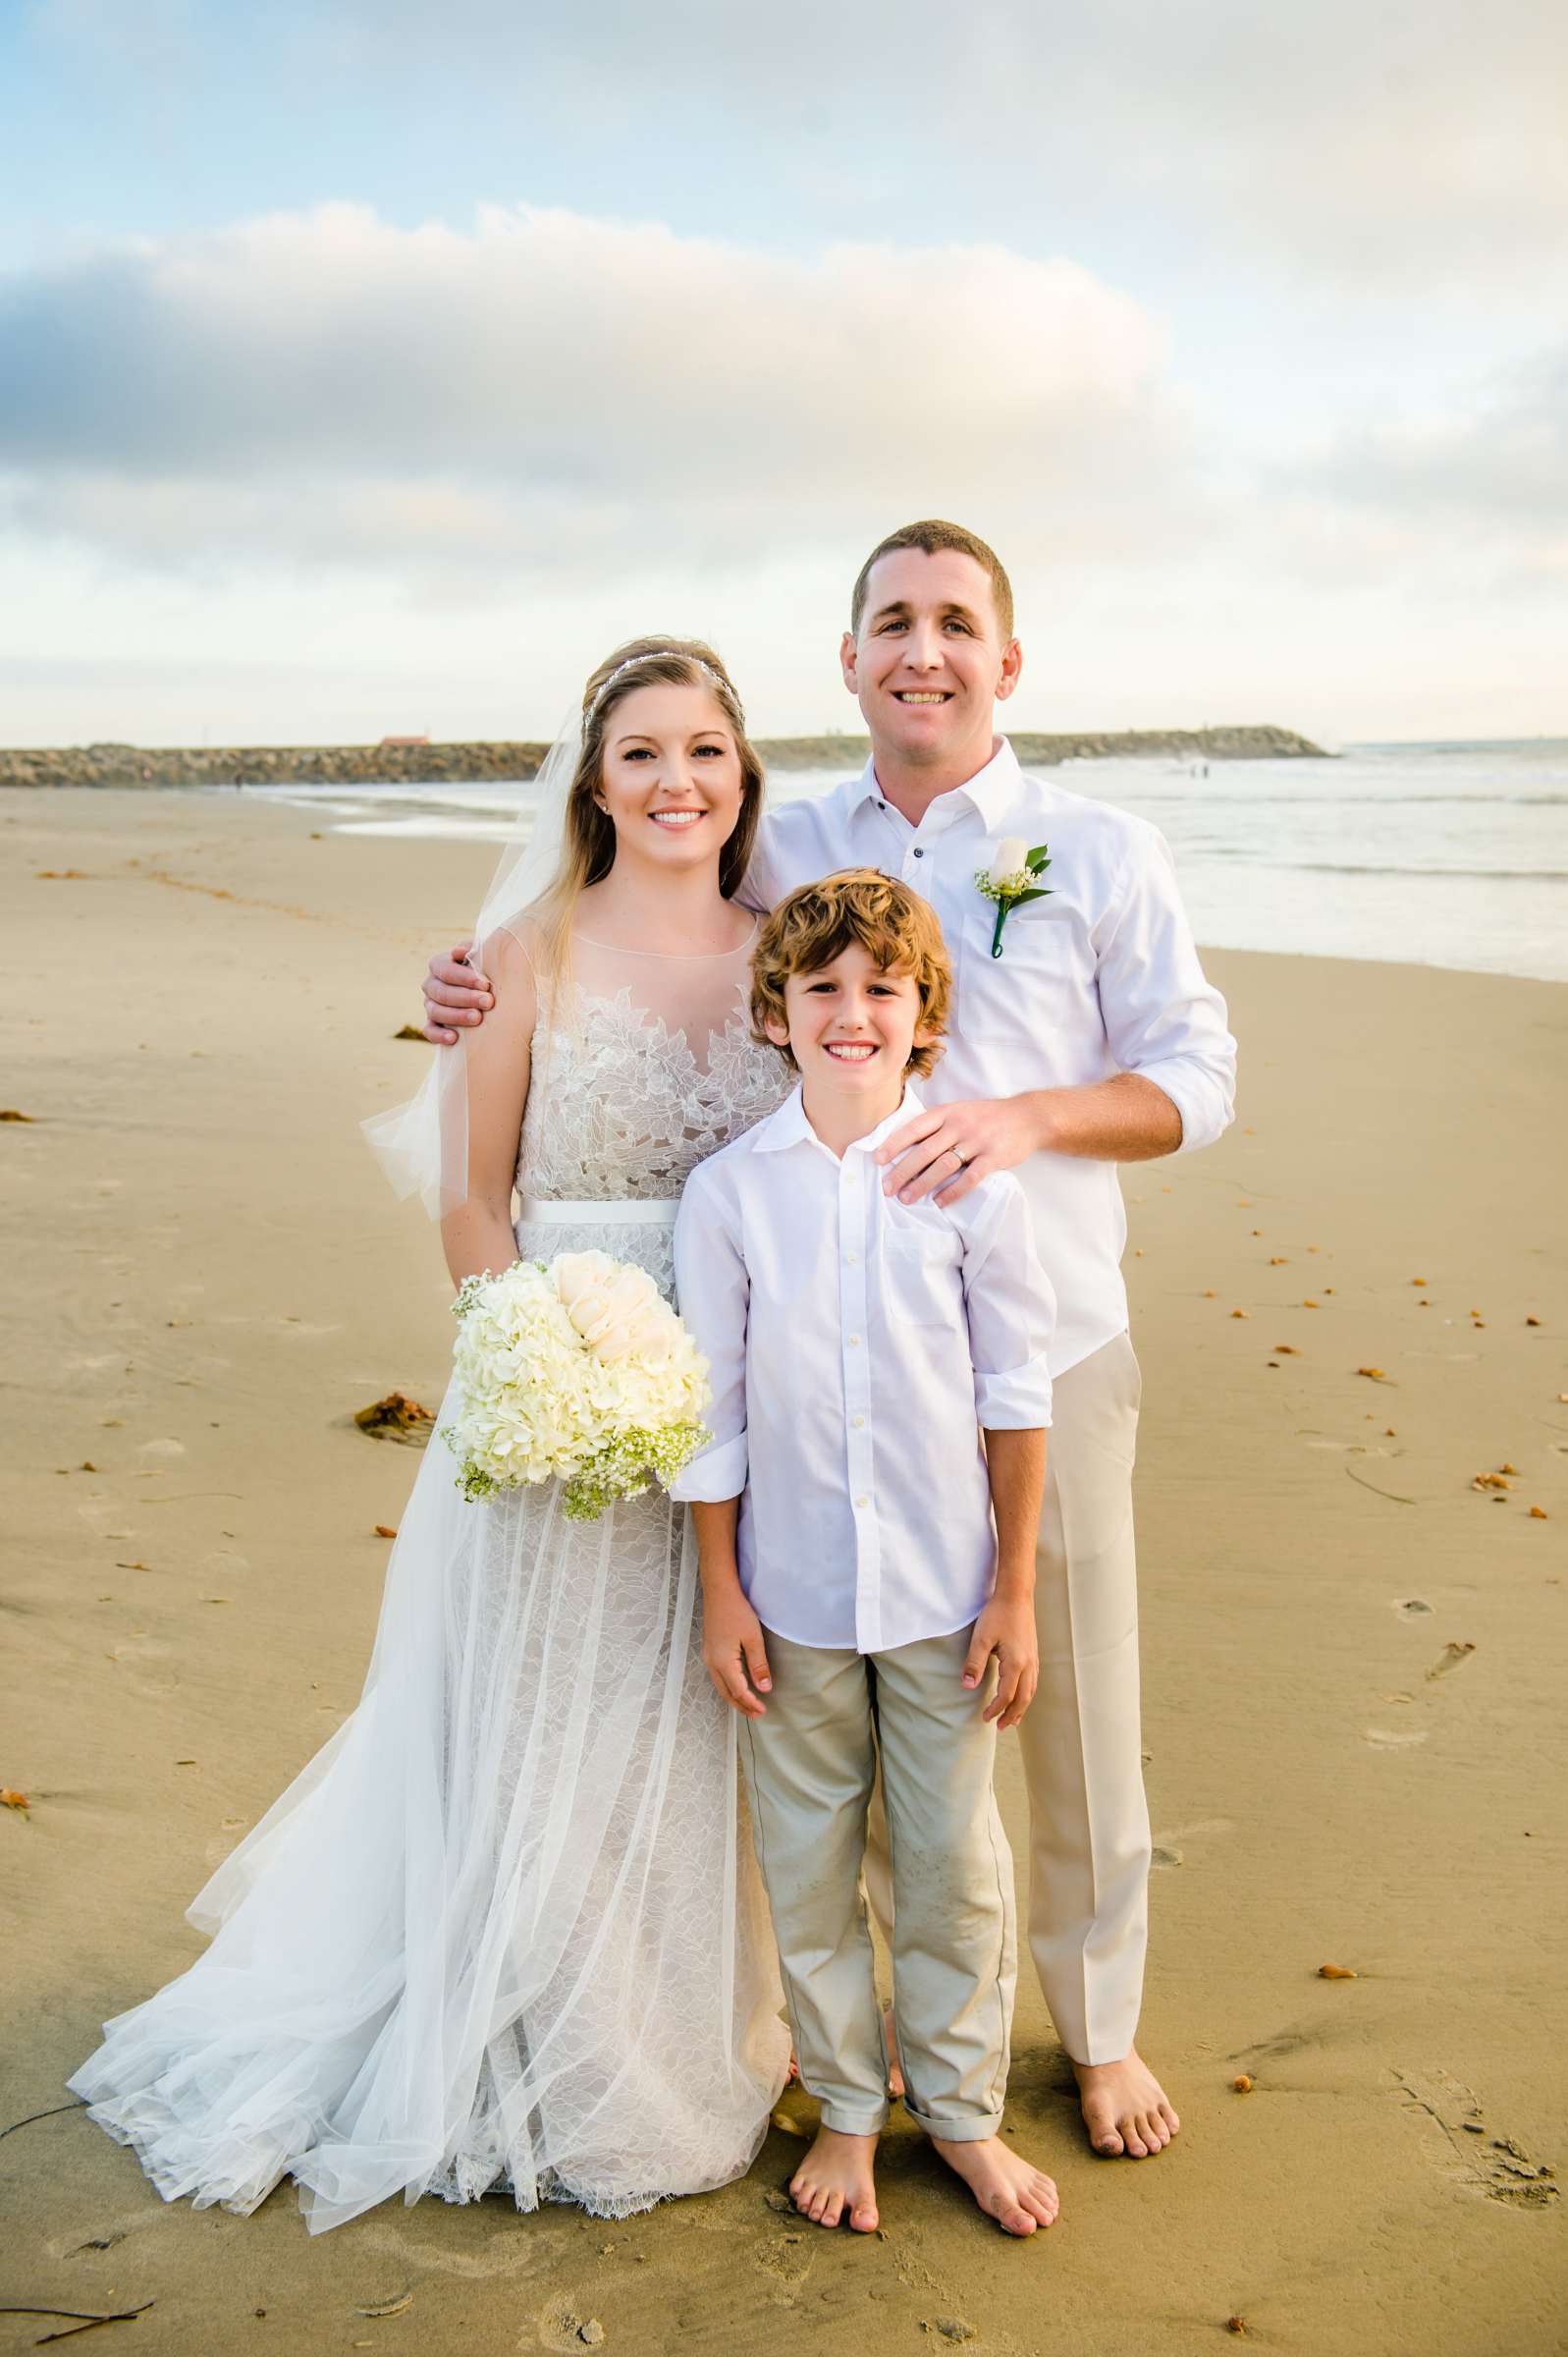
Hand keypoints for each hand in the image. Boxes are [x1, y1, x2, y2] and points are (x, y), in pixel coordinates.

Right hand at [422, 938, 493, 1045]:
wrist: (491, 994)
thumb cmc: (488, 971)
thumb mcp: (484, 956)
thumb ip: (474, 949)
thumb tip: (458, 952)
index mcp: (440, 965)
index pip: (443, 968)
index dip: (463, 977)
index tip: (485, 984)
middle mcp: (432, 984)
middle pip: (441, 991)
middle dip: (465, 997)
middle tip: (488, 1002)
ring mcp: (430, 1005)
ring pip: (435, 1011)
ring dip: (456, 1015)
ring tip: (478, 1019)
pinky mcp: (433, 1025)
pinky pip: (429, 1031)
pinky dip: (439, 1035)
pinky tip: (454, 1038)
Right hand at [702, 1583, 772, 1717]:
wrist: (719, 1591)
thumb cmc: (737, 1612)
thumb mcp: (753, 1639)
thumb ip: (758, 1665)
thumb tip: (764, 1689)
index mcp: (723, 1662)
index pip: (738, 1690)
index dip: (751, 1703)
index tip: (763, 1711)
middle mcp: (712, 1663)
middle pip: (726, 1693)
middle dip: (741, 1706)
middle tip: (756, 1715)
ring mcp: (708, 1656)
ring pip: (720, 1685)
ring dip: (734, 1698)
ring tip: (747, 1706)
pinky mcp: (710, 1650)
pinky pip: (717, 1676)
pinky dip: (728, 1686)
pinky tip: (736, 1686)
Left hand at [875, 1094, 1044, 1206]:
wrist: (1028, 1117)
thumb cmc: (987, 1117)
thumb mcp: (960, 1111)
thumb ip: (937, 1125)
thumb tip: (905, 1146)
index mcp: (948, 1112)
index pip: (914, 1127)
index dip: (894, 1143)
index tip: (878, 1159)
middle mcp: (960, 1125)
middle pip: (924, 1151)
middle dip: (902, 1171)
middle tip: (887, 1188)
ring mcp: (977, 1141)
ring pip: (943, 1166)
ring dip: (922, 1185)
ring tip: (907, 1199)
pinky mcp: (994, 1157)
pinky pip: (969, 1178)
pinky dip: (952, 1192)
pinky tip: (939, 1202)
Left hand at [962, 1593, 1038, 1729]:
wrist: (1016, 1595)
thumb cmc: (997, 1615)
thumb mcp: (980, 1639)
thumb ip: (974, 1664)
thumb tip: (968, 1687)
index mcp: (1016, 1663)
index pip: (1006, 1695)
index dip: (996, 1709)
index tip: (984, 1717)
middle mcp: (1029, 1664)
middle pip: (1023, 1698)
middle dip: (1012, 1715)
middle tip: (1001, 1727)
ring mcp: (1034, 1659)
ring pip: (1031, 1691)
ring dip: (1022, 1707)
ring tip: (1013, 1719)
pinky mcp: (1033, 1653)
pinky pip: (1033, 1681)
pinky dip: (1027, 1694)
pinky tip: (1022, 1695)